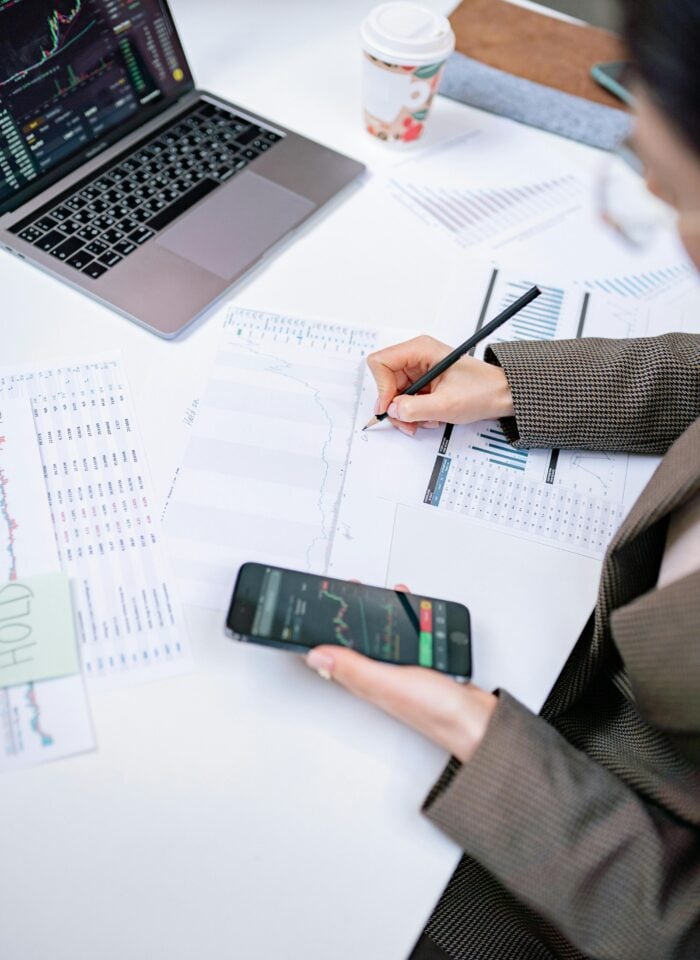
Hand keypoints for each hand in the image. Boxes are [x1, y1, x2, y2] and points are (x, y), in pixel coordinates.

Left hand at [303, 584, 496, 762]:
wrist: (479, 722)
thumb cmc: (438, 711)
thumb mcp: (389, 683)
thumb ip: (355, 669)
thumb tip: (316, 655)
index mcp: (366, 679)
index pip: (332, 653)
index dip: (317, 632)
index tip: (306, 611)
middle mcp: (380, 674)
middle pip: (353, 641)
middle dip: (344, 615)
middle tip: (337, 592)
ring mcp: (401, 669)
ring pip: (380, 636)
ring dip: (374, 614)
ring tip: (366, 595)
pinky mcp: (422, 663)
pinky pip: (405, 636)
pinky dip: (404, 619)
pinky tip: (408, 608)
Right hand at [367, 335, 513, 436]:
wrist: (502, 395)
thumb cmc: (483, 390)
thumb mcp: (447, 404)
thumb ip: (415, 408)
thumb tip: (393, 410)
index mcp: (420, 349)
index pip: (380, 362)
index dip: (382, 388)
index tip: (392, 407)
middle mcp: (417, 357)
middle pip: (385, 382)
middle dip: (395, 406)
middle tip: (408, 422)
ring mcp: (419, 370)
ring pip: (394, 395)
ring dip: (405, 413)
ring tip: (424, 421)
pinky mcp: (423, 383)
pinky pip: (406, 400)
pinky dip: (413, 414)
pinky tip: (430, 417)